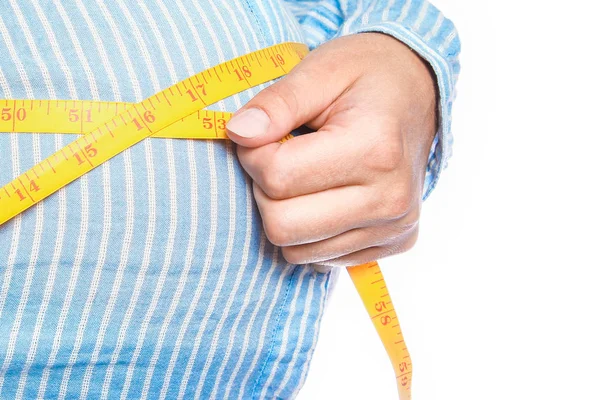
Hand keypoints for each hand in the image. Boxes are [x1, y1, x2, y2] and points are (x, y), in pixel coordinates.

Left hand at [226, 32, 436, 268]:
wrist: (419, 93)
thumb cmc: (367, 76)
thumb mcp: (320, 70)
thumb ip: (277, 103)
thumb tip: (238, 134)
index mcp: (374, 149)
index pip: (278, 178)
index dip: (253, 154)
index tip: (265, 133)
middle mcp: (390, 198)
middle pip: (283, 226)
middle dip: (266, 191)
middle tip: (282, 159)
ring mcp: (395, 227)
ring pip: (298, 252)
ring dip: (286, 215)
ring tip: (308, 176)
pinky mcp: (395, 243)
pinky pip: (323, 260)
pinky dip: (311, 233)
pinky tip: (327, 197)